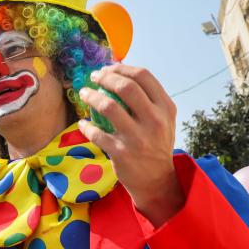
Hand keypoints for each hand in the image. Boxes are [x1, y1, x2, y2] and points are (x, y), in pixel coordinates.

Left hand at [77, 64, 183, 225]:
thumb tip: (119, 74)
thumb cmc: (156, 144)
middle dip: (105, 78)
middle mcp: (154, 120)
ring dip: (91, 96)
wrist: (157, 180)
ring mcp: (137, 137)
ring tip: (84, 94)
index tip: (108, 68)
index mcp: (165, 108)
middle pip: (126, 87)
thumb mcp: (163, 120)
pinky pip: (96, 133)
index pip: (143, 76)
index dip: (122, 68)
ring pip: (108, 107)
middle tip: (94, 77)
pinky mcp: (121, 153)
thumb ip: (148, 99)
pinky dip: (86, 127)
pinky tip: (83, 124)